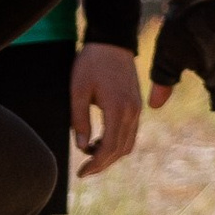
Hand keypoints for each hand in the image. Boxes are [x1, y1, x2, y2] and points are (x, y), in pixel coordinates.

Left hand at [68, 43, 142, 179]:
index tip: (81, 173)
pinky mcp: (137, 104)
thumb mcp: (78, 90)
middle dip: (103, 163)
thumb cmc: (91, 63)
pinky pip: (130, 132)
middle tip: (84, 171)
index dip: (95, 164)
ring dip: (111, 154)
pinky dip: (117, 143)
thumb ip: (79, 119)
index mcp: (118, 109)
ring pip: (128, 143)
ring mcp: (137, 108)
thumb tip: (82, 145)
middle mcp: (132, 112)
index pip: (110, 147)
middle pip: (121, 150)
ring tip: (90, 154)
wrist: (112, 41)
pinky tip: (101, 140)